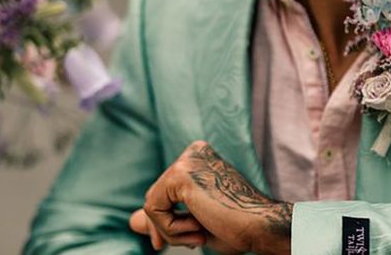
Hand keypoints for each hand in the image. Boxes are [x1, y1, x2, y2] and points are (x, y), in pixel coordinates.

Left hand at [129, 140, 291, 254]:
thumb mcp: (193, 223)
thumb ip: (163, 218)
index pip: (165, 191)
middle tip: (197, 240)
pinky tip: (199, 227)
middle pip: (155, 195)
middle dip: (167, 226)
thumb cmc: (236, 226)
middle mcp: (193, 151)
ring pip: (152, 204)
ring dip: (172, 230)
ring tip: (202, 233)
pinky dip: (170, 228)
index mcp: (200, 157)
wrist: (259, 226)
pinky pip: (153, 209)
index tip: (191, 239)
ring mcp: (186, 159)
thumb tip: (131, 221)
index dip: (169, 221)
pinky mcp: (180, 173)